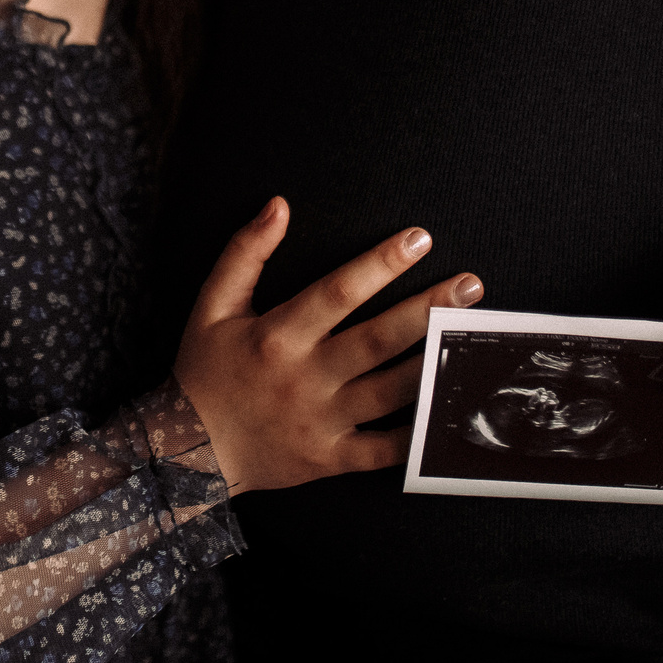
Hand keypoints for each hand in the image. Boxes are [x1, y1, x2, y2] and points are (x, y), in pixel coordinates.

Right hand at [174, 197, 484, 495]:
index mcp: (278, 335)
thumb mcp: (213, 305)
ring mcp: (321, 421)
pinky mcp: (331, 458)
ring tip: (473, 340)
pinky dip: (419, 436)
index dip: (381, 263)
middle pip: (377, 340)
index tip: (419, 237)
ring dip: (433, 363)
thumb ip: (245, 252)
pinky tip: (451, 411)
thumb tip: (280, 204)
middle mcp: (304, 377)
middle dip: (427, 309)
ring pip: (390, 391)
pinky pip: (384, 450)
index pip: (338, 291)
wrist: (189, 450)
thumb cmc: (204, 369)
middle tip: (470, 285)